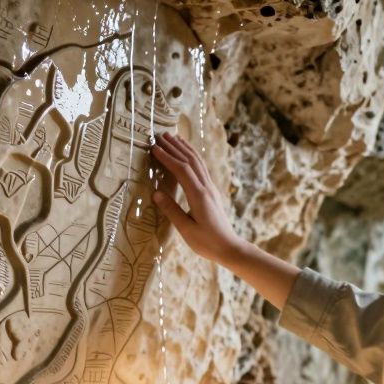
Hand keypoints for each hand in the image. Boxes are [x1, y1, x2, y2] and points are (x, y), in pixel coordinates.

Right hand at [150, 132, 246, 264]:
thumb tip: (155, 193)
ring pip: (198, 162)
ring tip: (173, 137)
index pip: (182, 170)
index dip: (167, 157)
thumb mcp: (186, 229)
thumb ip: (171, 210)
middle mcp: (207, 188)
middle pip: (190, 161)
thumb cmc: (207, 242)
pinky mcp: (212, 192)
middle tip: (160, 135)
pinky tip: (187, 153)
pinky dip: (192, 157)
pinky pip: (202, 168)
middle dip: (175, 146)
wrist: (229, 248)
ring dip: (184, 148)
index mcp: (199, 196)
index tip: (154, 148)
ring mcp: (211, 188)